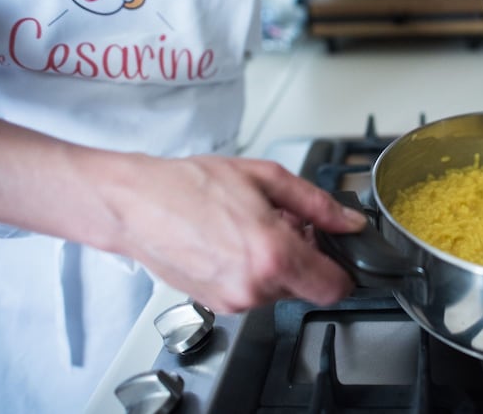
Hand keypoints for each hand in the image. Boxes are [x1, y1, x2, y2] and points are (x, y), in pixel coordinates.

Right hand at [100, 154, 365, 311]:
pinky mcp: (216, 305)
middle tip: (286, 224)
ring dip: (277, 263)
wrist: (134, 204)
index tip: (338, 254)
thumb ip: (317, 203)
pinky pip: (253, 292)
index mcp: (272, 256)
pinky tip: (234, 243)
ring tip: (251, 229)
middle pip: (307, 286)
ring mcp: (233, 301)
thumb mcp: (265, 178)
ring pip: (280, 290)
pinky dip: (254, 271)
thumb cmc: (189, 186)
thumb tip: (348, 221)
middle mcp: (254, 287)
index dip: (344, 270)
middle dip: (306, 257)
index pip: (334, 289)